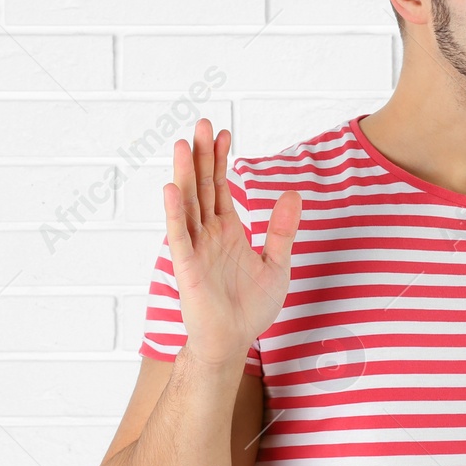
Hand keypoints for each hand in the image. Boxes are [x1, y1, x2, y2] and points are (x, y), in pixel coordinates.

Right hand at [162, 118, 299, 371]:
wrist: (234, 341)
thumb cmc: (251, 307)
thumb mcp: (277, 264)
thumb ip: (282, 230)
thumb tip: (293, 193)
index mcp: (228, 231)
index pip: (221, 187)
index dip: (221, 160)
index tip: (224, 133)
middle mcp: (208, 235)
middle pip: (202, 187)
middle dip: (202, 156)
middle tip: (202, 123)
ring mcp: (196, 249)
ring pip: (188, 205)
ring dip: (185, 175)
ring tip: (183, 144)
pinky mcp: (187, 268)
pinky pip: (179, 237)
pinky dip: (175, 214)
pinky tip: (171, 190)